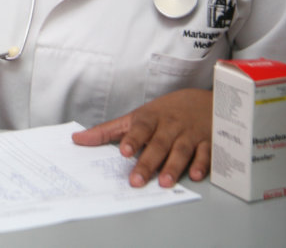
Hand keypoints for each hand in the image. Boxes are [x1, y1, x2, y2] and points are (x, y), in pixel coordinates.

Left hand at [71, 88, 211, 187]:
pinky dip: (201, 164)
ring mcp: (189, 133)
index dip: (132, 139)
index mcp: (150, 118)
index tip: (124, 151)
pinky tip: (194, 175)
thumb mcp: (136, 117)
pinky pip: (206, 153)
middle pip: (158, 144)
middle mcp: (169, 125)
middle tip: (136, 180)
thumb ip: (107, 131)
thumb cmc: (165, 112)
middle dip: (148, 163)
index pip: (140, 128)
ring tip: (163, 183)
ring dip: (173, 167)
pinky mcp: (208, 142)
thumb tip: (77, 139)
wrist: (204, 101)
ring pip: (181, 150)